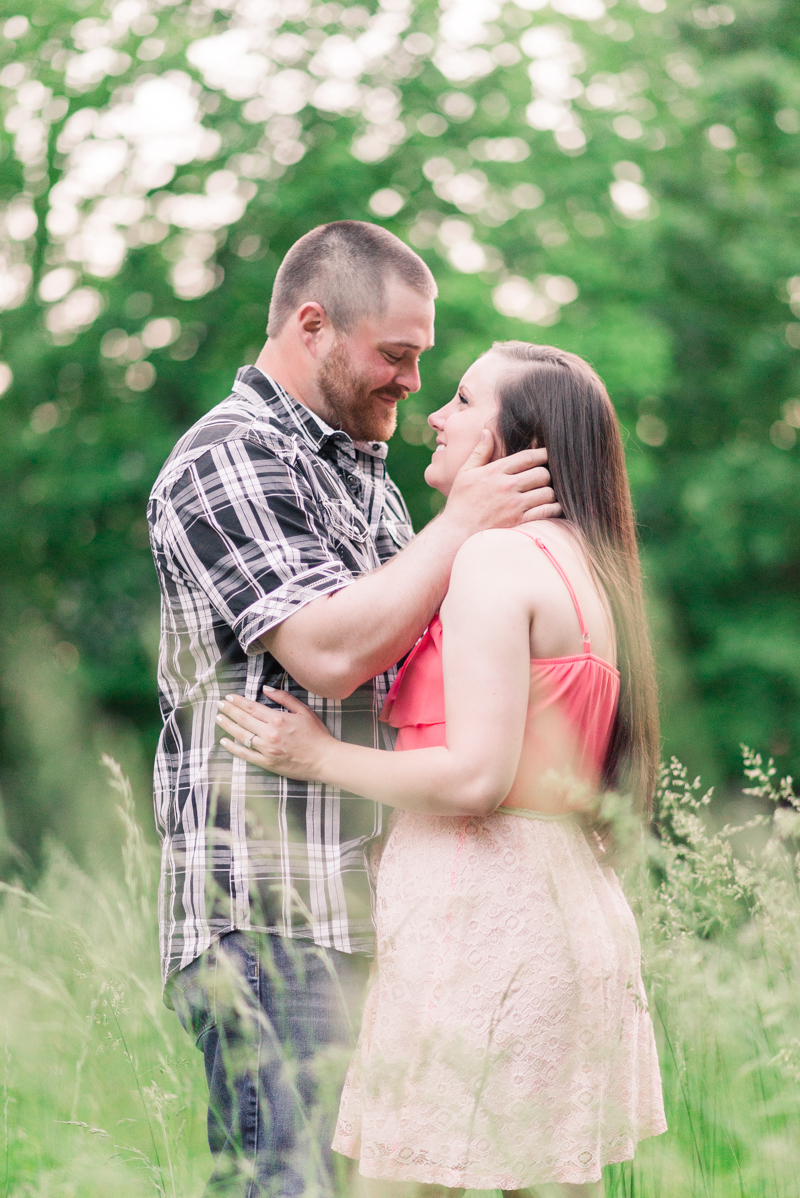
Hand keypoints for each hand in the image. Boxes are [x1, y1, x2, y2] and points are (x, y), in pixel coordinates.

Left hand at [216, 688, 332, 780]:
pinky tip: (225, 741)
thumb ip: (284, 698)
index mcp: (277, 719)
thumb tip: (266, 689)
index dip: (238, 702)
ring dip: (228, 726)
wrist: (323, 759)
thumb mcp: (303, 711)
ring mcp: (266, 749)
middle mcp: (269, 734)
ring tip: (219, 718)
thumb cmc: (316, 734)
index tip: (228, 697)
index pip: (252, 708)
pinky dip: (233, 748)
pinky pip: (245, 754)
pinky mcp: (266, 763)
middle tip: (219, 704)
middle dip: (229, 710)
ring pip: (241, 735)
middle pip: (243, 720)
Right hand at [443, 429, 560, 534]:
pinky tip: (551, 507)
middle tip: (544, 477)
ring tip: (545, 493)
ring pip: (547, 492)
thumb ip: (480, 452)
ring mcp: (514, 505)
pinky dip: (553, 508)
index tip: (547, 455)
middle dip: (546, 474)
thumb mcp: (465, 472)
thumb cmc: (461, 501)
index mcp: (495, 471)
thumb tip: (487, 431)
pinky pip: (546, 512)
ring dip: (549, 492)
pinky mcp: (519, 522)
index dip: (543, 454)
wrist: (456, 532)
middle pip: (542, 473)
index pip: (528, 457)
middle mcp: (507, 486)